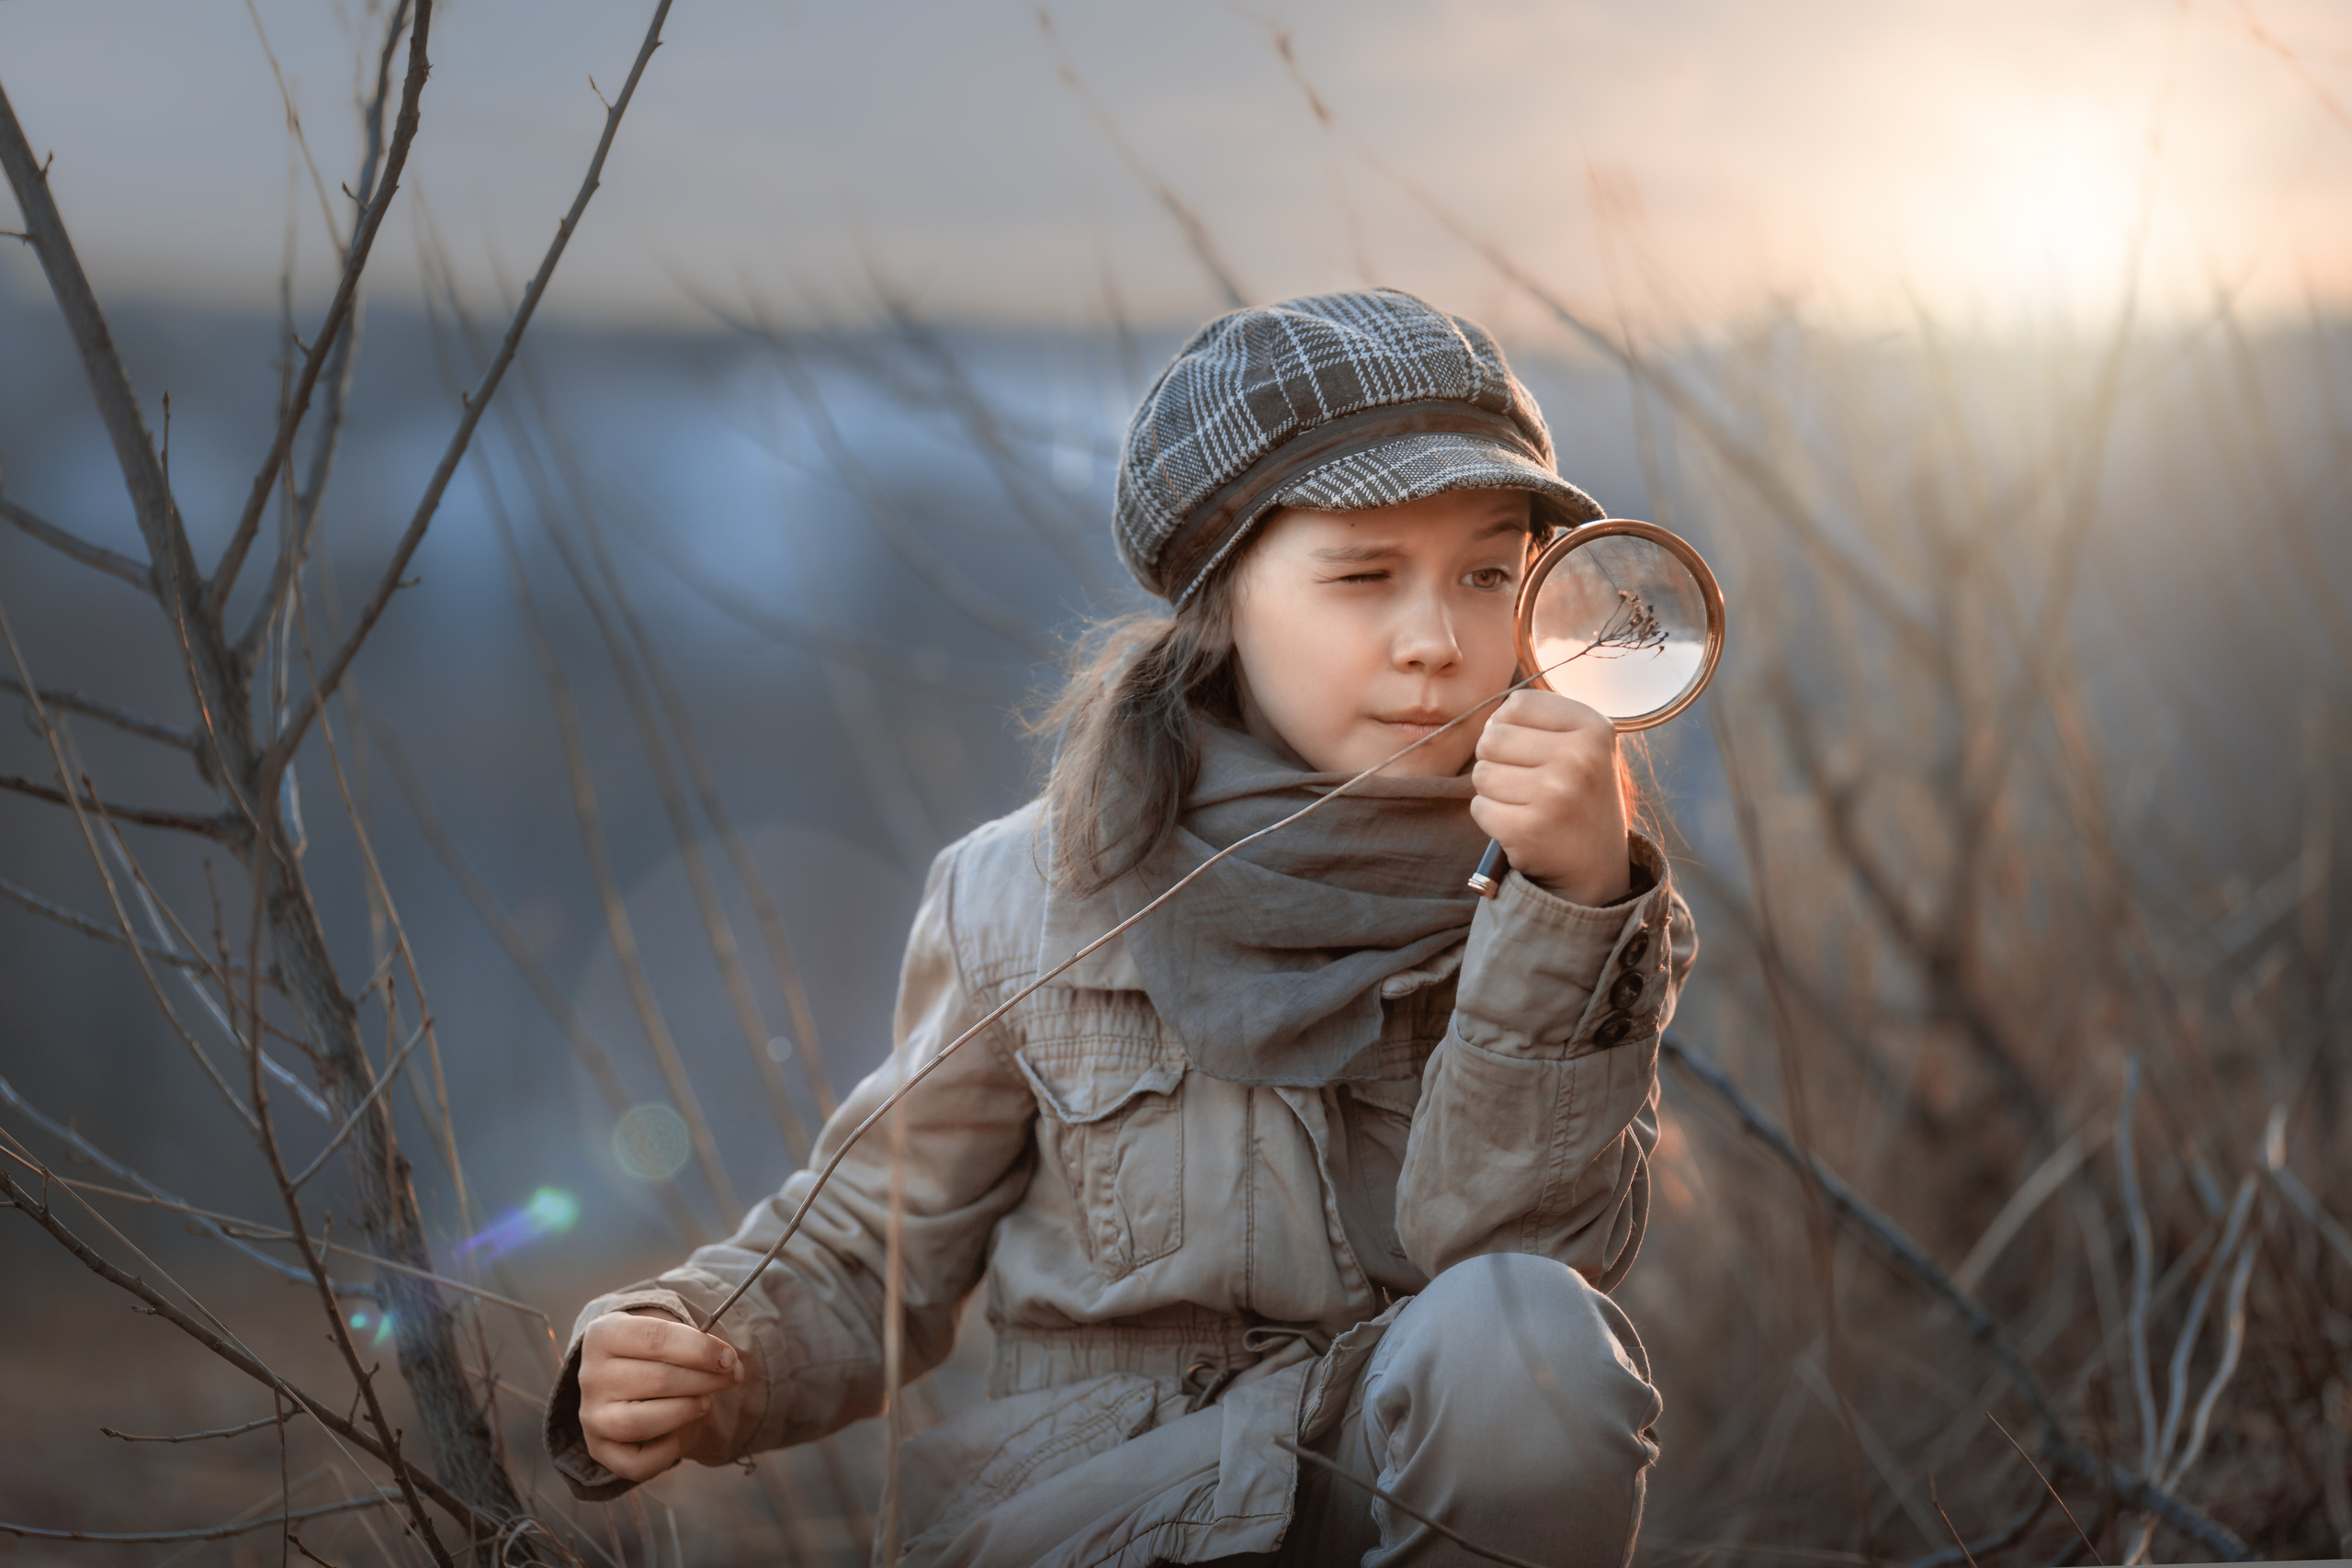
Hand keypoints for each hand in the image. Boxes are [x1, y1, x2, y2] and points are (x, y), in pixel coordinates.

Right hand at [578, 1308, 743, 1482]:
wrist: (625, 1383)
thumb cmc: (656, 1355)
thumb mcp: (670, 1336)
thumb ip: (698, 1346)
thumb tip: (731, 1366)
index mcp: (604, 1335)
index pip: (656, 1338)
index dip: (701, 1349)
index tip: (730, 1358)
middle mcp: (590, 1376)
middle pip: (656, 1380)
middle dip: (705, 1380)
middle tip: (731, 1378)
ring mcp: (591, 1416)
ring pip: (640, 1422)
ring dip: (685, 1412)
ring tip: (705, 1402)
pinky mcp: (599, 1450)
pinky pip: (636, 1464)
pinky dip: (666, 1454)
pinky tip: (678, 1434)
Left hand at [1470, 689, 1630, 904]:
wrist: (1596, 865)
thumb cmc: (1578, 796)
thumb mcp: (1582, 746)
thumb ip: (1539, 721)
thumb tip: (1489, 721)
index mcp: (1594, 728)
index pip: (1518, 703)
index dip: (1509, 723)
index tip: (1528, 747)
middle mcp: (1578, 757)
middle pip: (1492, 737)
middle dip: (1495, 759)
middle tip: (1523, 781)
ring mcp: (1554, 794)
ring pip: (1481, 773)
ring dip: (1492, 790)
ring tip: (1524, 803)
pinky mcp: (1529, 829)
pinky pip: (1479, 807)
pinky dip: (1491, 817)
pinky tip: (1519, 824)